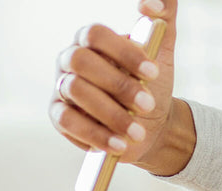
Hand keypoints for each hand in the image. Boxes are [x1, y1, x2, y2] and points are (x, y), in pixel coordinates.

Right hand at [49, 0, 190, 175]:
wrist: (150, 123)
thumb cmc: (151, 82)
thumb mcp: (162, 50)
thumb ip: (163, 18)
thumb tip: (151, 4)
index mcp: (91, 40)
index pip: (95, 34)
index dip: (124, 52)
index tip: (153, 72)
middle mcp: (70, 59)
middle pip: (81, 62)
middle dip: (118, 85)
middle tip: (148, 104)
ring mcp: (61, 87)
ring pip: (75, 91)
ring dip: (111, 114)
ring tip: (139, 131)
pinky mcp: (59, 115)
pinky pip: (68, 122)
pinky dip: (96, 135)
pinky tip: (120, 145)